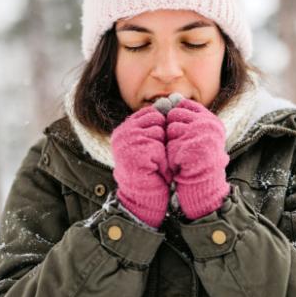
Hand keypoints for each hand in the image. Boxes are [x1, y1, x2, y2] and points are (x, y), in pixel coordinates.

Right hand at [111, 106, 170, 227]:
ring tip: (154, 165)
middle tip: (155, 157)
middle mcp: (123, 132)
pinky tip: (154, 171)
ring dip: (163, 151)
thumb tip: (172, 98)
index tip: (158, 145)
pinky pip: (159, 147)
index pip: (151, 112)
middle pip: (156, 119)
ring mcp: (127, 142)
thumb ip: (157, 123)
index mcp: (125, 128)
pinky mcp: (135, 153)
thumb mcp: (151, 143)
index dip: (160, 128)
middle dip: (162, 138)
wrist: (143, 198)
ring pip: (159, 132)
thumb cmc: (151, 170)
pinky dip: (162, 161)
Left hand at [166, 99, 230, 219]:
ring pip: (170, 128)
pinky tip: (180, 164)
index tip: (179, 133)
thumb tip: (172, 96)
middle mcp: (209, 124)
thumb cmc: (196, 161)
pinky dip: (171, 155)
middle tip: (182, 147)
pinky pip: (169, 143)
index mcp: (211, 121)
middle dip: (172, 131)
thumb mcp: (196, 135)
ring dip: (171, 143)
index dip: (176, 118)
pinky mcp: (190, 147)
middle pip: (174, 115)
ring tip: (182, 156)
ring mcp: (201, 135)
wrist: (203, 187)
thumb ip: (187, 117)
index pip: (184, 105)